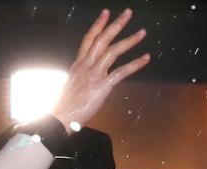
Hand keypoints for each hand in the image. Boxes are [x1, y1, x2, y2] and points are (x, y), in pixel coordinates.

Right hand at [50, 9, 150, 129]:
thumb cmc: (66, 104)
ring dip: (129, 40)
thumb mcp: (73, 84)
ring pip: (113, 51)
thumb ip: (83, 76)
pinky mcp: (102, 86)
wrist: (60, 116)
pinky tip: (146, 58)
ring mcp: (95, 74)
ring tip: (142, 32)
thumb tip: (91, 77)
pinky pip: (121, 72)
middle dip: (116, 24)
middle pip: (103, 39)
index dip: (98, 24)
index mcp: (79, 64)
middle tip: (128, 13)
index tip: (106, 13)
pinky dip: (135, 64)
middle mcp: (87, 65)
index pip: (89, 38)